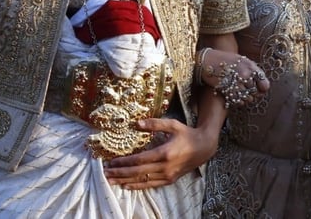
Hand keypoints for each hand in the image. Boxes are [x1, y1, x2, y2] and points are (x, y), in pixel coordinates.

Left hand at [102, 118, 217, 189]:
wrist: (204, 147)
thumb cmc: (187, 134)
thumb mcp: (173, 125)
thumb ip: (154, 124)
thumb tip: (136, 123)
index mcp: (165, 152)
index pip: (140, 159)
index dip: (124, 162)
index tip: (112, 161)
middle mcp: (165, 167)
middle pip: (138, 172)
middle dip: (120, 173)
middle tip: (106, 173)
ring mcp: (168, 175)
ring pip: (143, 180)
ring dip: (125, 181)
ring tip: (111, 182)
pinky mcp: (170, 180)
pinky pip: (151, 185)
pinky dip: (138, 186)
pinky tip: (127, 186)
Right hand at [197, 49, 268, 104]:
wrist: (207, 61)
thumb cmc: (225, 59)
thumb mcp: (241, 60)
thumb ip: (252, 70)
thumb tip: (261, 82)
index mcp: (250, 66)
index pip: (264, 84)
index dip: (263, 88)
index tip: (260, 89)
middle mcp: (245, 75)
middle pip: (256, 92)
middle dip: (253, 93)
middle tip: (248, 91)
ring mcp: (236, 83)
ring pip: (248, 99)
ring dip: (246, 98)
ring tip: (240, 93)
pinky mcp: (228, 90)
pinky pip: (239, 101)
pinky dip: (238, 101)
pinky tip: (235, 95)